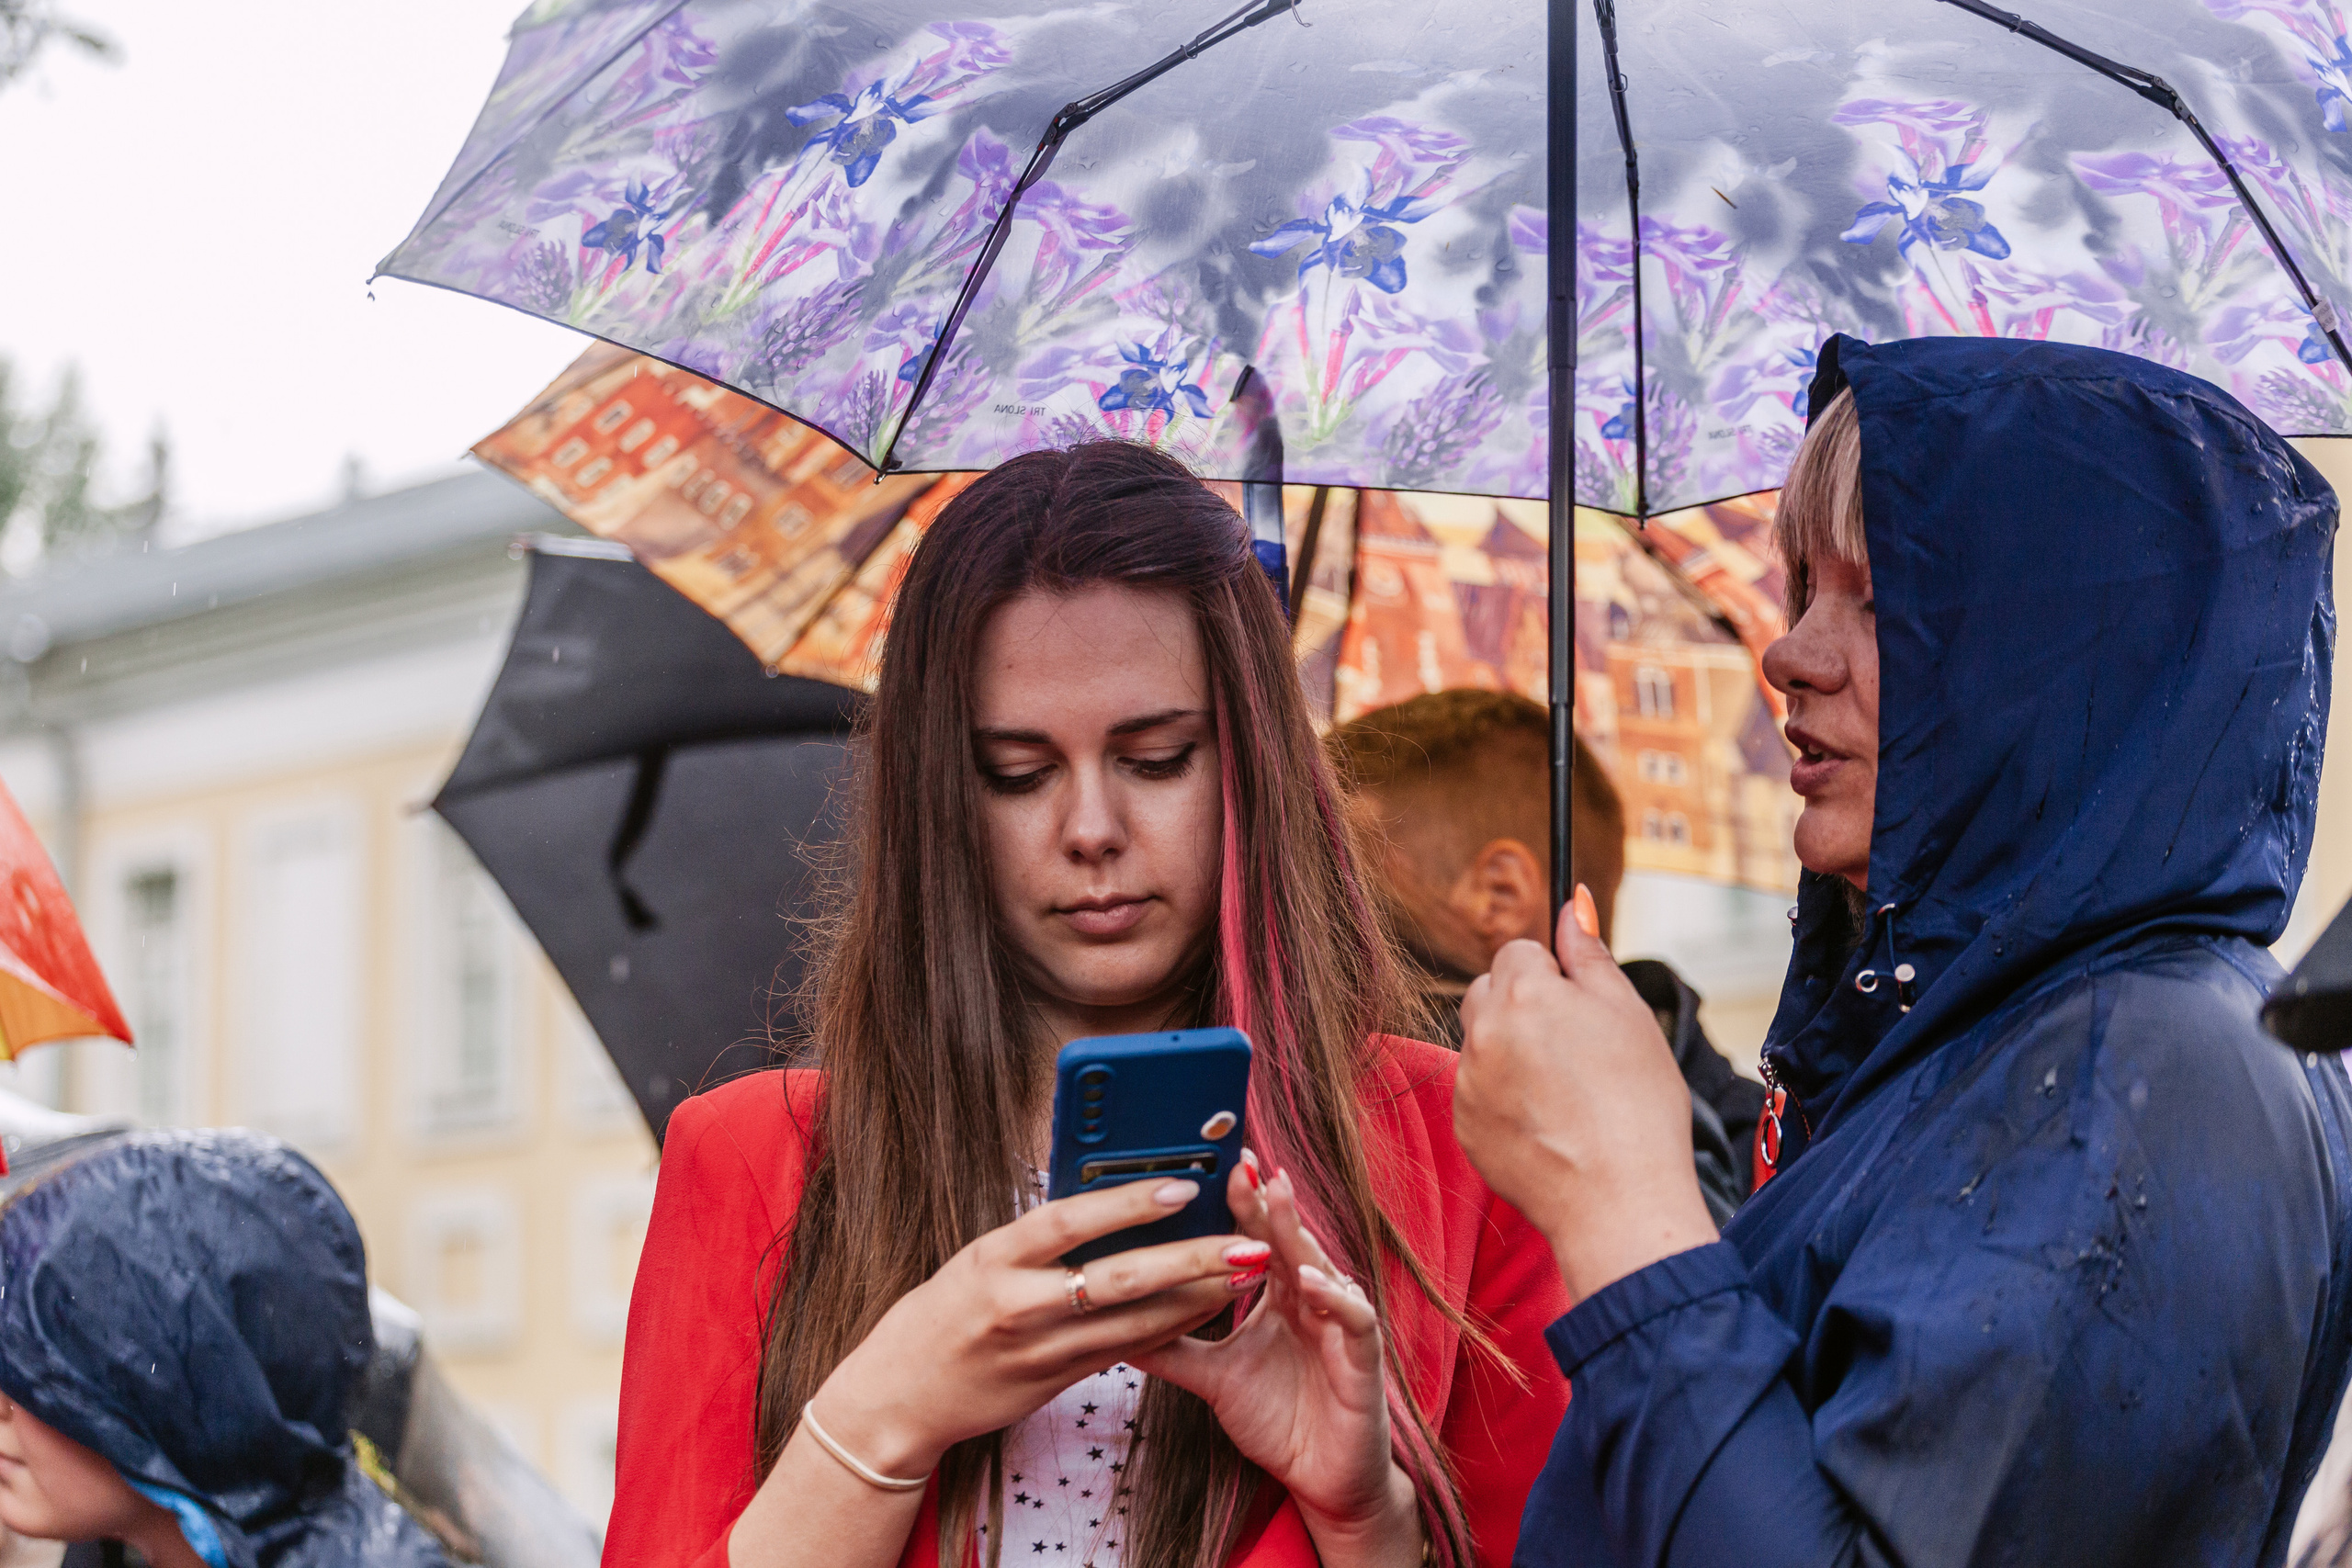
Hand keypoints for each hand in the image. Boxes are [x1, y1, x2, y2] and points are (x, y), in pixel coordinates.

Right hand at [810, 1178, 1263, 1476]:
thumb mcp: (978, 1258)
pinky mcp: (1056, 1383)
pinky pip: (1125, 1352)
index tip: (1183, 1185)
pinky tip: (1205, 1309)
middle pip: (1117, 1279)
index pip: (1069, 1221)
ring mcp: (1040, 1351)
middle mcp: (1018, 1305)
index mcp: (993, 1258)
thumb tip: (1111, 1195)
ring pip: (1134, 1324)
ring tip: (1243, 1275)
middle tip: (1242, 1243)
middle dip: (1188, 1260)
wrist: (899, 1397)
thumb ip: (1038, 1237)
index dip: (1128, 1202)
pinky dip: (1168, 1328)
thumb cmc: (942, 1311)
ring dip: (1196, 1299)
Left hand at [1134, 1154, 1423, 1566]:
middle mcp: (1312, 1299)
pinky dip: (1331, 1296)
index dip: (1243, 1201)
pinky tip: (1306, 1280)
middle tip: (1242, 1163)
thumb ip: (1171, 1347)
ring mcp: (1340, 1323)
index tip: (1216, 1164)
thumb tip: (1110, 1324)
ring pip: (1321, 1264)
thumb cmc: (1278, 1420)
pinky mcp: (1363, 1357)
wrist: (1323, 1481)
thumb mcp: (1213, 1378)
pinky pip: (1352, 1317)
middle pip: (1289, 1239)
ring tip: (1273, 1199)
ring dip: (1297, 1233)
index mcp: (1279, 1296)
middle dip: (1267, 1199)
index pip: (1259, 1237)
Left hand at [1455, 886, 1718, 1300]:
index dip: (1554, 975)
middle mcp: (1482, 1031)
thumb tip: (1572, 902)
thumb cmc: (1638, 1106)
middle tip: (1575, 1049)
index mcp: (1523, 993)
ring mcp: (1466, 1082)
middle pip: (1489, 990)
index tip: (1582, 1009)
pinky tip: (1550, 1125)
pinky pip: (1478, 1091)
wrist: (1618, 1203)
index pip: (1517, 950)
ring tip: (1567, 1093)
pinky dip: (1505, 1098)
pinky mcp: (1464, 1126)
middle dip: (1523, 1004)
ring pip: (1483, 1042)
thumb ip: (1590, 955)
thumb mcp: (1627, 1015)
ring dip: (1512, 1051)